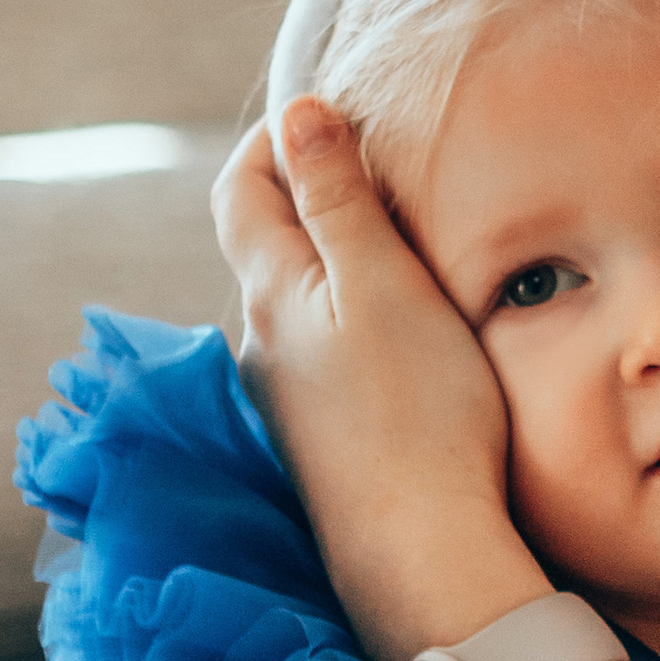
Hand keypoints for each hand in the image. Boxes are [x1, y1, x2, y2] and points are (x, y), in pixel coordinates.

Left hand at [213, 102, 536, 660]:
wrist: (419, 549)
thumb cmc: (416, 410)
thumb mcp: (383, 283)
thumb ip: (337, 198)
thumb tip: (297, 110)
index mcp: (270, 291)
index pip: (240, 189)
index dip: (275, 139)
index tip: (328, 112)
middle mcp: (260, 342)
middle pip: (265, 245)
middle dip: (308, 196)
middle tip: (377, 169)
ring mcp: (285, 397)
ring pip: (296, 304)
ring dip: (333, 265)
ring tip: (400, 252)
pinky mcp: (317, 439)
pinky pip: (321, 354)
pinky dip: (350, 322)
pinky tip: (400, 342)